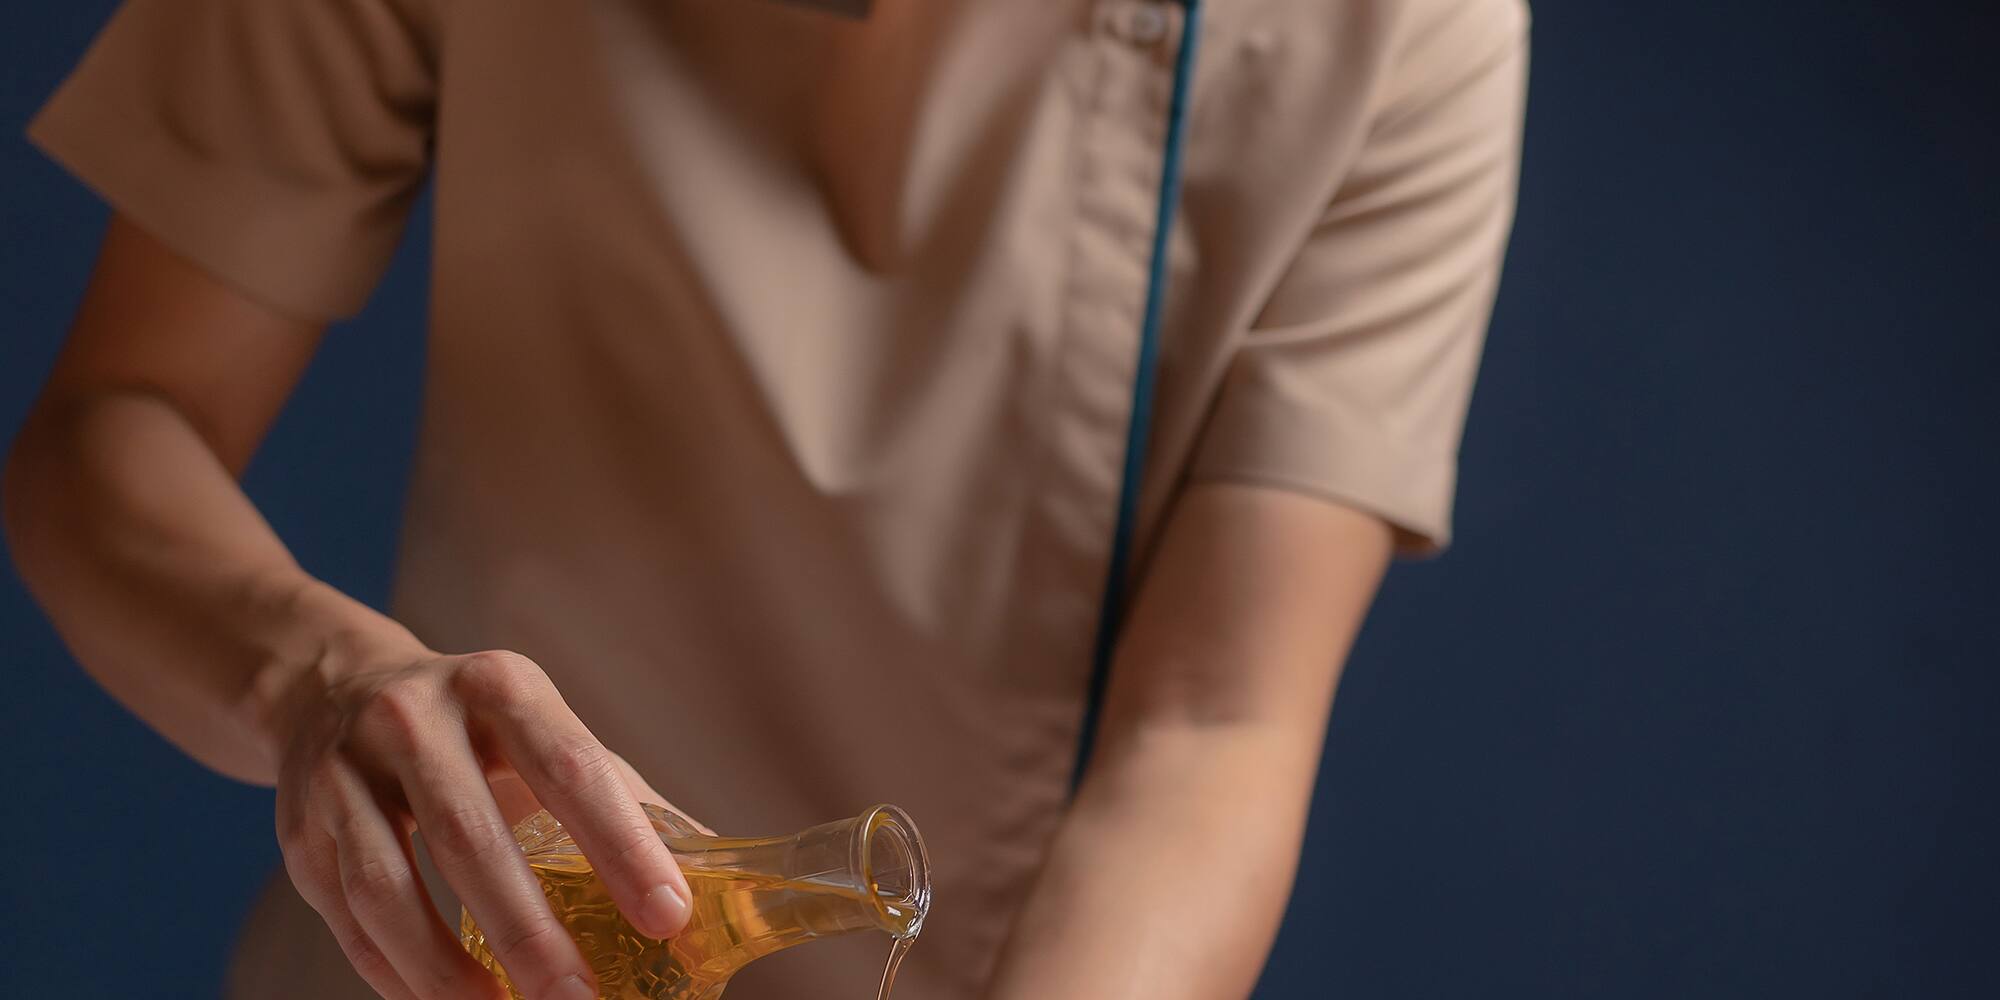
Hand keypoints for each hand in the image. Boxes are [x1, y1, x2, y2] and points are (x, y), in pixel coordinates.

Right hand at [270, 647, 693, 999]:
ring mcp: (344, 772)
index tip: (668, 916)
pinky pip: (347, 916)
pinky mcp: (297, 828)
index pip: (572, 768)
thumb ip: (625, 800)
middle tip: (580, 999)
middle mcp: (415, 719)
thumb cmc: (475, 727)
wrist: (331, 687)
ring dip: (445, 971)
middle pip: (471, 836)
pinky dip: (394, 973)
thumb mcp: (545, 730)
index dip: (622, 845)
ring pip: (388, 888)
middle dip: (527, 932)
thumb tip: (722, 879)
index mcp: (501, 687)